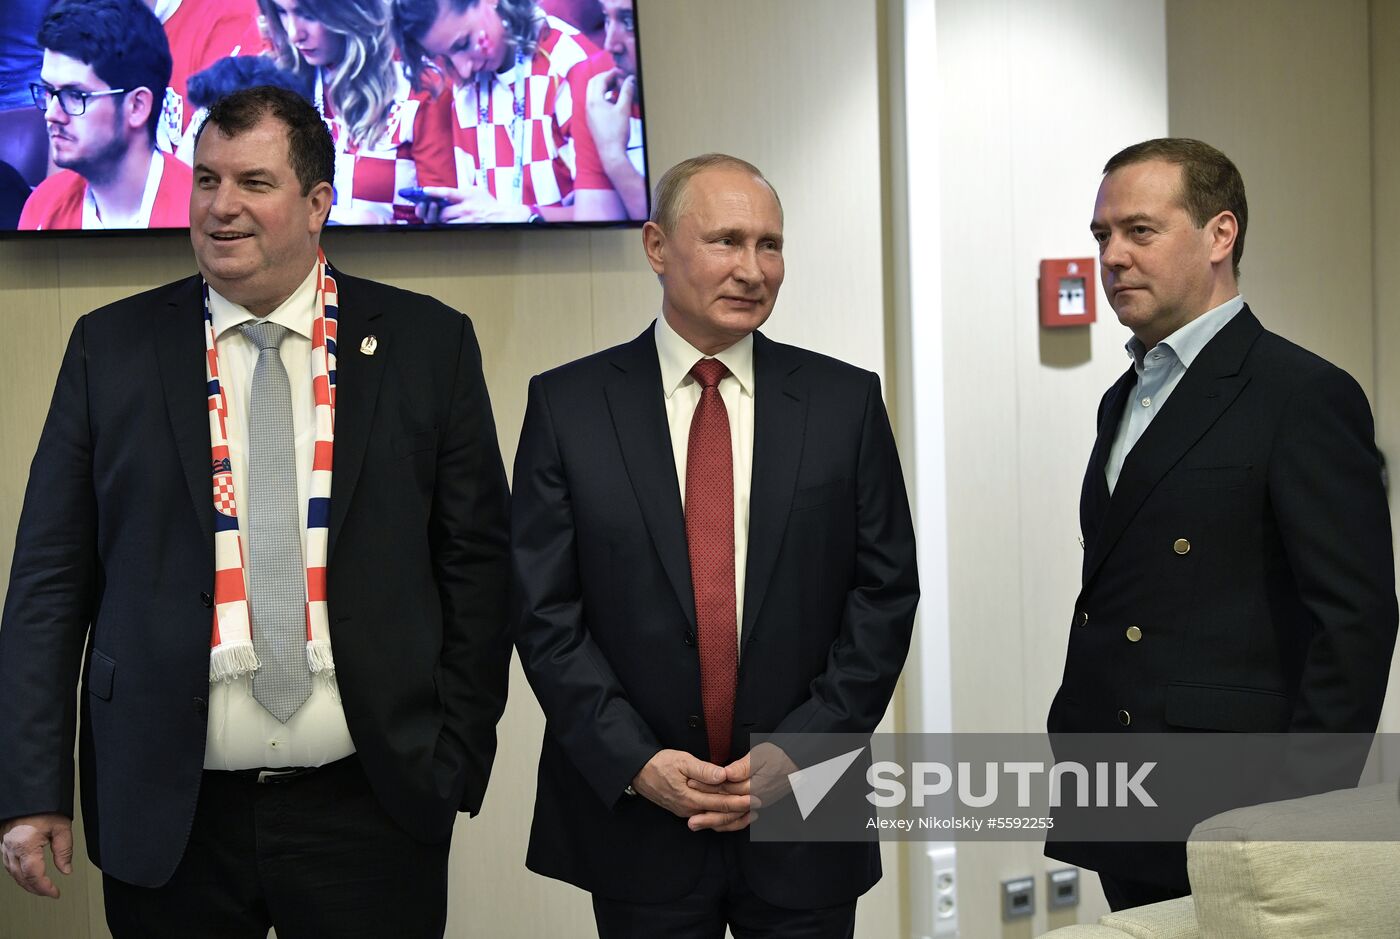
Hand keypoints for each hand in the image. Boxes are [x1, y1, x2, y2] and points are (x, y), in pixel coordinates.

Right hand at [1, 814, 73, 898]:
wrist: (29, 795)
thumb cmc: (44, 807)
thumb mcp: (61, 827)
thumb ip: (64, 850)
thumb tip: (66, 869)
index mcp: (26, 844)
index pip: (34, 875)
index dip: (45, 888)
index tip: (55, 892)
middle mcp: (12, 848)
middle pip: (21, 877)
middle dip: (36, 889)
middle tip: (49, 892)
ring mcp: (5, 846)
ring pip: (13, 874)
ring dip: (26, 884)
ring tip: (40, 888)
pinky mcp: (3, 844)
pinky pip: (8, 865)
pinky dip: (18, 874)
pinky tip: (26, 876)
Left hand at [417, 186, 530, 223]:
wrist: (502, 216)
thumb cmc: (488, 203)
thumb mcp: (476, 191)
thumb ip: (461, 191)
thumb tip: (446, 193)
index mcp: (467, 195)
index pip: (448, 192)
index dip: (435, 192)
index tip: (424, 191)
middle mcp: (466, 208)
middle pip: (443, 212)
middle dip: (436, 212)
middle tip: (434, 211)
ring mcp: (467, 221)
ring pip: (446, 223)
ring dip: (442, 221)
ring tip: (443, 218)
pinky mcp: (468, 229)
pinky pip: (452, 229)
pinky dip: (448, 227)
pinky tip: (448, 224)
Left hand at [585, 69, 636, 161]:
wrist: (611, 153)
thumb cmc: (617, 133)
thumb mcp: (624, 109)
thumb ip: (626, 92)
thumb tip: (630, 79)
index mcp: (594, 101)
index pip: (599, 79)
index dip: (610, 73)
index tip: (620, 72)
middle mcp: (588, 106)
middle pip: (593, 84)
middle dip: (604, 78)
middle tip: (617, 77)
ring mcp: (588, 113)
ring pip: (593, 93)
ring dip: (603, 87)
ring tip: (616, 87)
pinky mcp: (592, 120)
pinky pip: (594, 102)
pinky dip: (603, 97)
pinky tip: (613, 101)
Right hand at [630, 749, 750, 829]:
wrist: (639, 773)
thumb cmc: (660, 764)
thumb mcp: (681, 761)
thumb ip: (703, 770)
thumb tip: (723, 775)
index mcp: (690, 798)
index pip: (722, 803)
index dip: (741, 801)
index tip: (757, 798)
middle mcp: (690, 810)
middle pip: (721, 815)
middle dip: (742, 811)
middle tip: (761, 805)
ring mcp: (687, 812)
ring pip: (715, 821)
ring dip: (734, 819)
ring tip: (752, 814)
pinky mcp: (685, 811)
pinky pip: (708, 819)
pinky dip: (722, 820)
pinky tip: (731, 817)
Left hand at [684, 743, 797, 831]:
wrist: (797, 766)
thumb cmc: (779, 757)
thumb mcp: (762, 755)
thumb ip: (743, 766)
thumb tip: (726, 774)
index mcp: (754, 786)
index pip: (726, 787)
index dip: (707, 785)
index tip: (690, 783)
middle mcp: (755, 800)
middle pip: (726, 806)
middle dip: (706, 810)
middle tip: (688, 813)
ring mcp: (756, 805)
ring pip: (732, 817)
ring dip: (713, 821)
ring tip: (695, 824)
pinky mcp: (756, 807)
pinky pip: (739, 820)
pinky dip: (726, 824)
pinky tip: (714, 826)